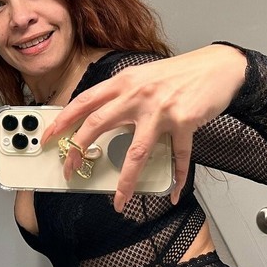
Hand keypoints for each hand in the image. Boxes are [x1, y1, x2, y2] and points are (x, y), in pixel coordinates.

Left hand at [41, 45, 246, 211]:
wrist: (218, 66)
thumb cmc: (179, 74)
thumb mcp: (142, 76)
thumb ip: (121, 95)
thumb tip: (98, 118)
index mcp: (123, 82)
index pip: (83, 102)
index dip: (62, 121)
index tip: (48, 138)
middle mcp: (137, 94)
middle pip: (97, 125)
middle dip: (79, 151)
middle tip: (70, 170)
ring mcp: (160, 109)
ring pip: (135, 152)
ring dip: (125, 181)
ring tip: (119, 200)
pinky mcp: (184, 121)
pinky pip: (178, 157)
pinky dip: (177, 178)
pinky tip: (172, 193)